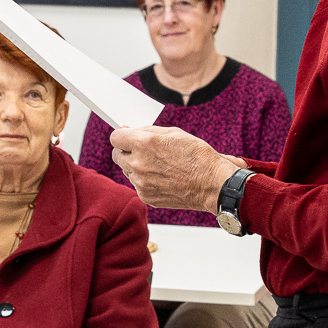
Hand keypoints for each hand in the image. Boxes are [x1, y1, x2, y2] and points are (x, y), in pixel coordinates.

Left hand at [108, 126, 238, 211]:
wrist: (212, 184)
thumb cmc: (197, 156)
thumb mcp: (173, 133)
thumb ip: (146, 131)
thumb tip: (128, 131)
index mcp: (144, 143)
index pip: (115, 138)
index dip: (123, 136)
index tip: (128, 138)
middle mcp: (138, 163)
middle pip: (117, 155)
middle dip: (127, 151)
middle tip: (143, 152)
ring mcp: (140, 182)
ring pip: (127, 171)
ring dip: (136, 167)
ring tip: (160, 166)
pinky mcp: (145, 196)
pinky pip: (137, 185)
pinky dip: (145, 181)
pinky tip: (163, 178)